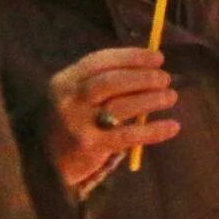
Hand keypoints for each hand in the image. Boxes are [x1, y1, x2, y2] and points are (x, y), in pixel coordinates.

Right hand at [44, 48, 179, 191]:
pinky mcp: (89, 147)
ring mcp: (77, 124)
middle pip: (111, 82)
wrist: (46, 162)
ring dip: (152, 99)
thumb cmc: (73, 119)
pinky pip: (127, 136)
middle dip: (143, 77)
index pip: (101, 61)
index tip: (158, 58)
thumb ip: (106, 78)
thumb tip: (153, 64)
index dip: (133, 57)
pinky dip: (154, 131)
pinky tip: (173, 126)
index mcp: (65, 81)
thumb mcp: (78, 94)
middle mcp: (68, 100)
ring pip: (120, 107)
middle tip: (166, 79)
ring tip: (170, 97)